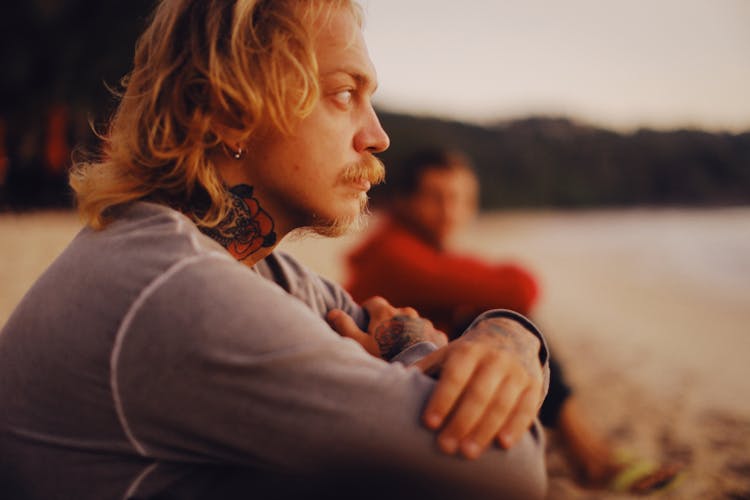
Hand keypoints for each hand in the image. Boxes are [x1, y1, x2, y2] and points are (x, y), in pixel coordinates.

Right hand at [327, 296, 447, 359]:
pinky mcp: (439, 336)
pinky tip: (418, 357)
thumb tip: (333, 312)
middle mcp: (406, 312)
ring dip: (406, 333)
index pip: (373, 303)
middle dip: (388, 324)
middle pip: (394, 314)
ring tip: (402, 353)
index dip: (368, 313)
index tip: (366, 326)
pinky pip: (428, 335)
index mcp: (385, 312)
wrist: (417, 374)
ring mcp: (424, 323)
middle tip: (383, 344)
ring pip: (412, 325)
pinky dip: (423, 342)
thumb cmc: (383, 359)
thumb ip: (344, 326)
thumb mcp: (358, 344)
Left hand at [414, 316, 543, 458]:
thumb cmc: (469, 353)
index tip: (428, 423)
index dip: (441, 400)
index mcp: (467, 351)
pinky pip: (526, 408)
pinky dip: (515, 427)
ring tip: (468, 453)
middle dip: (461, 422)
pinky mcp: (533, 385)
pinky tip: (503, 445)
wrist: (511, 335)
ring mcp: (516, 372)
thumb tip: (394, 380)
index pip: (454, 376)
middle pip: (478, 393)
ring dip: (485, 430)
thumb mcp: (448, 353)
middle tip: (446, 447)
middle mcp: (493, 359)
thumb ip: (426, 368)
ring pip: (502, 403)